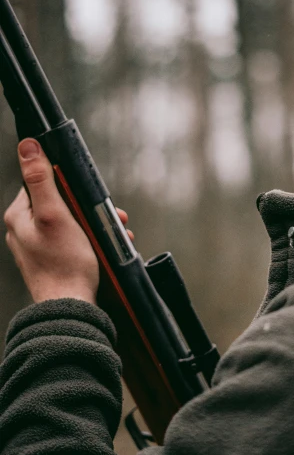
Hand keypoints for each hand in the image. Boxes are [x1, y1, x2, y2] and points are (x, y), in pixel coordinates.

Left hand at [4, 138, 133, 304]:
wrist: (70, 308)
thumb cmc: (64, 265)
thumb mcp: (55, 214)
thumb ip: (41, 179)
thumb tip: (28, 146)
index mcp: (19, 216)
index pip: (43, 183)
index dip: (71, 187)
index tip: (88, 198)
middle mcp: (24, 230)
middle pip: (61, 202)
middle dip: (89, 209)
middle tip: (110, 218)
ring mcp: (37, 246)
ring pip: (70, 222)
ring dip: (95, 225)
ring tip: (113, 235)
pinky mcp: (51, 260)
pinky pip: (73, 241)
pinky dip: (91, 241)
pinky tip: (104, 249)